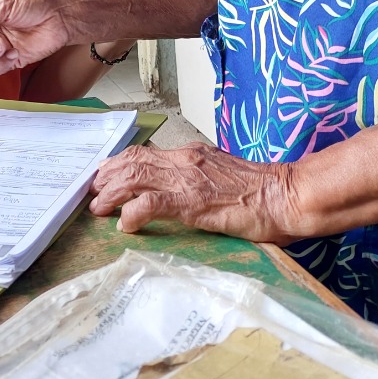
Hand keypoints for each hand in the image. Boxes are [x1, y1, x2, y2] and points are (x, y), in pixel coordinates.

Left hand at [89, 142, 295, 244]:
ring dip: (111, 194)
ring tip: (98, 209)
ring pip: (134, 178)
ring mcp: (187, 180)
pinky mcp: (192, 201)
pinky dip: (132, 213)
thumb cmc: (261, 192)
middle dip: (106, 177)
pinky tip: (125, 225)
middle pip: (132, 161)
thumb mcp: (222, 175)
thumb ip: (198, 176)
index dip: (119, 164)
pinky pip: (151, 203)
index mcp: (192, 154)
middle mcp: (185, 160)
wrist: (285, 195)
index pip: (145, 153)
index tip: (103, 176)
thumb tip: (177, 187)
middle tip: (92, 193)